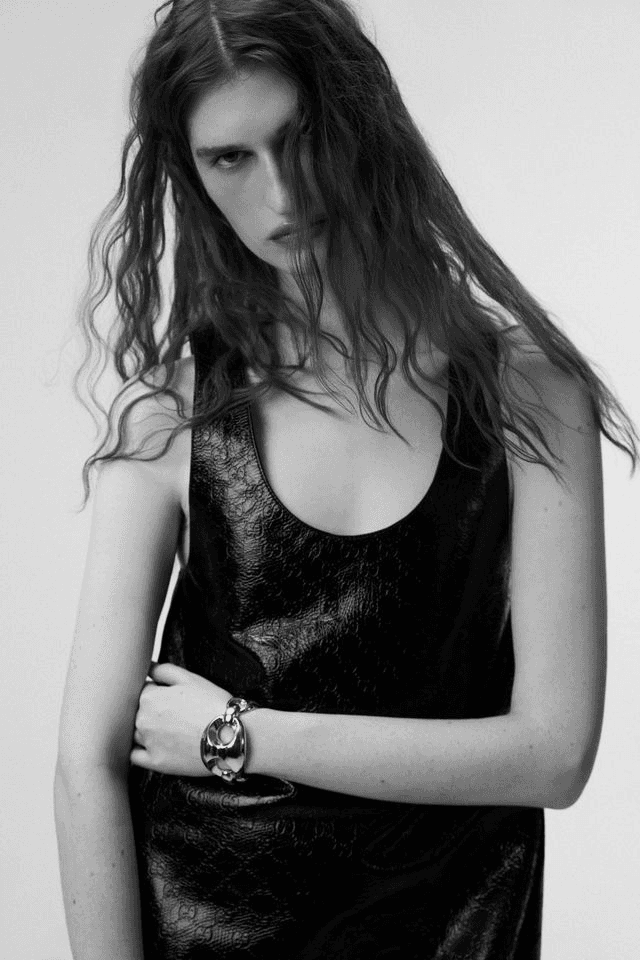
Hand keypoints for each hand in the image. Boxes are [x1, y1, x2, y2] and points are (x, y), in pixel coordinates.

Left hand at [130, 661, 231, 775]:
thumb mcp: (190, 678)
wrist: (229, 736)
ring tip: (169, 729)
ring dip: (145, 729)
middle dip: (150, 710)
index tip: (169, 696)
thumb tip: (146, 667)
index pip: (140, 690)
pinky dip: (139, 750)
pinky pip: (135, 756)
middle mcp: (142, 720)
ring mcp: (147, 742)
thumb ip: (162, 670)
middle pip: (136, 712)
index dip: (155, 691)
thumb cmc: (212, 704)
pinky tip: (153, 746)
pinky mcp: (155, 762)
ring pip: (134, 733)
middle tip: (172, 713)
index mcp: (149, 697)